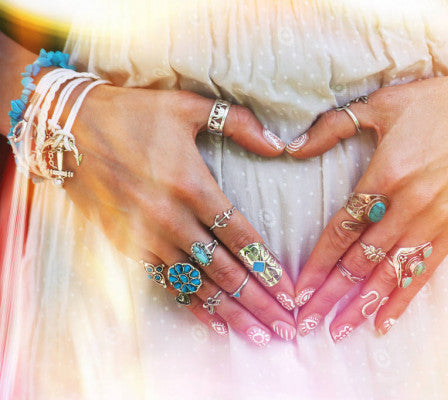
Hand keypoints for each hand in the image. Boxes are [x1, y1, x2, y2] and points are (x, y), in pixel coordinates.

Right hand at [62, 84, 296, 345]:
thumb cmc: (132, 113)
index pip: (240, 234)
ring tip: (258, 335)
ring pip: (198, 284)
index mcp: (192, 184)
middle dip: (258, 300)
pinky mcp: (128, 244)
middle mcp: (171, 218)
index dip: (267, 264)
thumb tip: (280, 145)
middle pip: (225, 269)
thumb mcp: (187, 107)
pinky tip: (213, 324)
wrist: (67, 128)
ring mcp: (148, 235)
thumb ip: (238, 123)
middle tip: (284, 325)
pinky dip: (192, 304)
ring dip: (230, 311)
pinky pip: (166, 281)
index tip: (288, 289)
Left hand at [288, 67, 447, 339]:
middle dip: (331, 294)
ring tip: (338, 330)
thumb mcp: (381, 104)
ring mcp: (434, 219)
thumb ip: (333, 127)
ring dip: (362, 304)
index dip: (318, 262)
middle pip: (361, 259)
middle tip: (307, 322)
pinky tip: (385, 321)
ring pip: (390, 272)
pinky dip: (404, 298)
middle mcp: (408, 204)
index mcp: (385, 174)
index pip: (342, 228)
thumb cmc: (436, 103)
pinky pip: (425, 270)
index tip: (298, 288)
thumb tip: (293, 148)